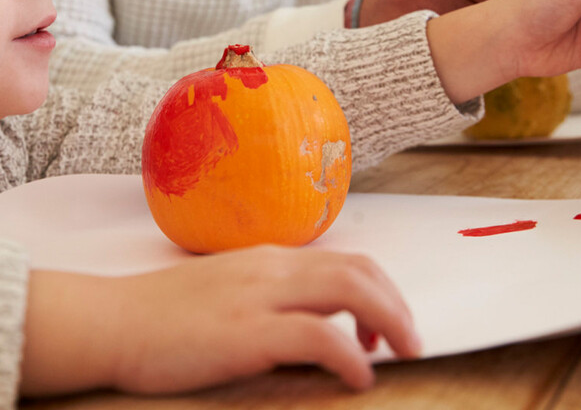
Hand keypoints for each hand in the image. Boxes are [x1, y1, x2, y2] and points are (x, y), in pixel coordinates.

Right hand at [22, 246, 419, 396]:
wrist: (113, 320)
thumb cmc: (167, 313)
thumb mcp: (229, 289)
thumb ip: (271, 295)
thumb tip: (313, 319)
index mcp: (272, 259)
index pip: (347, 261)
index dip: (380, 289)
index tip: (386, 323)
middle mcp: (274, 268)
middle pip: (357, 271)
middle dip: (396, 304)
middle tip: (411, 341)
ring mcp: (260, 296)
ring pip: (347, 290)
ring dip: (386, 321)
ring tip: (402, 353)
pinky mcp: (245, 332)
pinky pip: (315, 335)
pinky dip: (348, 354)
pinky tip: (360, 377)